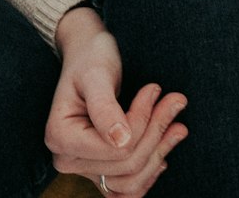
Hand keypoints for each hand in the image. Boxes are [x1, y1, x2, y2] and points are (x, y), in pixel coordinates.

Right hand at [47, 8, 188, 195]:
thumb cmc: (90, 58)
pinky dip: (148, 174)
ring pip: (131, 181)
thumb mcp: (96, 74)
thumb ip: (105, 107)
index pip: (116, 148)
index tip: (155, 89)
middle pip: (126, 165)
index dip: (142, 121)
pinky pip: (127, 187)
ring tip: (178, 125)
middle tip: (176, 100)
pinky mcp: (98, 169)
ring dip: (159, 153)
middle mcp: (66, 159)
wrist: (87, 54)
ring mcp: (82, 168)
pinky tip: (163, 152)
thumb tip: (121, 140)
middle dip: (156, 132)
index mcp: (60, 137)